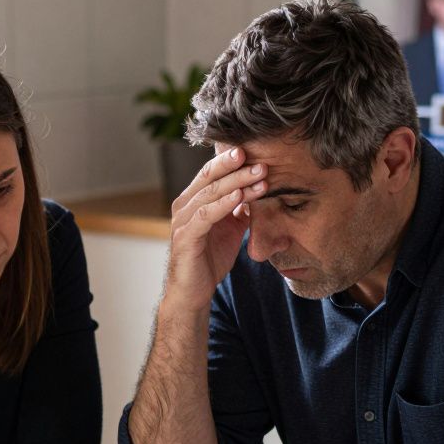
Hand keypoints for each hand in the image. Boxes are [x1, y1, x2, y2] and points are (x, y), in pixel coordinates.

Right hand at [164, 147, 267, 309]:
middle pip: (210, 177)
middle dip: (236, 167)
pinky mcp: (185, 237)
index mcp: (194, 200)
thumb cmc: (210, 260)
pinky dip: (224, 204)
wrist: (194, 293)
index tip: (256, 151)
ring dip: (237, 182)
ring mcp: (183, 221)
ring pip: (210, 193)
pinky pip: (206, 215)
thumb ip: (240, 209)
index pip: (211, 172)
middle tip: (260, 159)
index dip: (231, 160)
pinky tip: (240, 197)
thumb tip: (259, 189)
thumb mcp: (231, 229)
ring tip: (259, 175)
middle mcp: (184, 206)